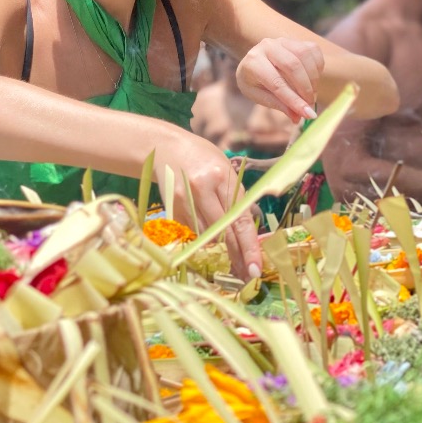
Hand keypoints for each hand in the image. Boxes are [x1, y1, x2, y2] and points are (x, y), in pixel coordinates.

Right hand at [155, 133, 260, 280]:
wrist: (165, 147)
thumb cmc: (202, 157)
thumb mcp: (225, 169)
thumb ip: (236, 196)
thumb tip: (249, 230)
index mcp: (221, 177)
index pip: (239, 219)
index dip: (249, 246)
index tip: (256, 267)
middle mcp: (201, 190)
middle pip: (223, 232)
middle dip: (237, 256)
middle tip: (248, 275)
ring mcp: (184, 201)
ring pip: (207, 236)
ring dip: (220, 248)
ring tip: (233, 260)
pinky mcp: (172, 210)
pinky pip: (192, 232)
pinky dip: (203, 236)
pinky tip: (208, 233)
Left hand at [236, 38, 321, 123]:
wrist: (255, 62)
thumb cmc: (255, 82)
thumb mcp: (260, 96)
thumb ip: (279, 105)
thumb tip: (299, 118)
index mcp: (253, 62)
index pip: (277, 83)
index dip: (294, 100)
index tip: (308, 115)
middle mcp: (267, 46)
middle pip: (293, 66)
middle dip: (305, 89)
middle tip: (310, 106)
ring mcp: (282, 41)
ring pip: (305, 56)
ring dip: (313, 79)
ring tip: (310, 95)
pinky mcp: (296, 40)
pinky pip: (313, 51)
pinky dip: (317, 68)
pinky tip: (312, 80)